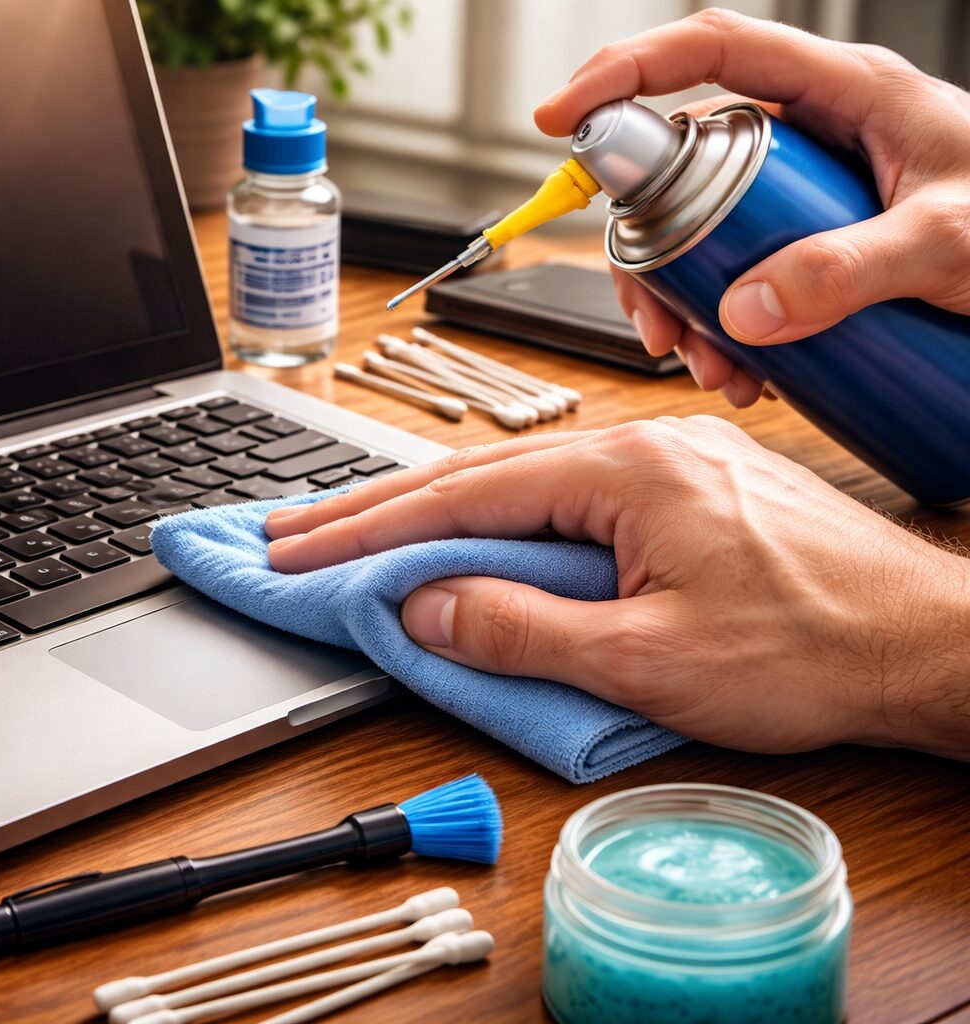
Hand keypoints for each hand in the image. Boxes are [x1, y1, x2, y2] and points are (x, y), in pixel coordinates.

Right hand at [264, 418, 969, 758]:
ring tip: (350, 532)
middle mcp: (640, 445)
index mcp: (625, 471)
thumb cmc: (814, 650)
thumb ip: (523, 630)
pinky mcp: (684, 486)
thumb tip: (425, 607)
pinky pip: (563, 493)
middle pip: (474, 474)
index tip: (297, 551)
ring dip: (428, 510)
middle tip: (290, 532)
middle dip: (373, 508)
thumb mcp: (650, 661)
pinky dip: (494, 515)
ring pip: (516, 481)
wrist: (930, 645)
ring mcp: (665, 459)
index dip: (367, 529)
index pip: (460, 496)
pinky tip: (463, 533)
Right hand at [533, 9, 969, 407]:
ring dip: (684, 303)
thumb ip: (849, 270)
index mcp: (843, 92)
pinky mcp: (813, 243)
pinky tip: (744, 369)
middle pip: (685, 162)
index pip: (710, 50)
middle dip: (649, 246)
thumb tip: (744, 310)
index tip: (561, 118)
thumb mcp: (946, 243)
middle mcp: (813, 134)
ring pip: (704, 230)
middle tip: (650, 315)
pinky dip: (723, 325)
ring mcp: (808, 191)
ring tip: (709, 364)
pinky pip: (740, 273)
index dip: (624, 72)